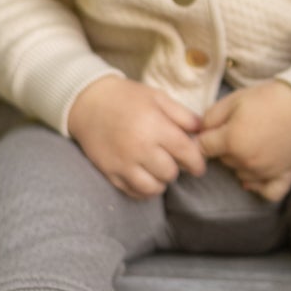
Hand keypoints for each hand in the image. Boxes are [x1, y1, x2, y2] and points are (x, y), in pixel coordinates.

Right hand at [68, 77, 205, 198]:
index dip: (197, 162)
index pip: (186, 153)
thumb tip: (203, 131)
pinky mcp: (110, 172)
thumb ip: (183, 115)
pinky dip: (143, 189)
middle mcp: (139, 148)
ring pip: (153, 188)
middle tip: (174, 161)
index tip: (198, 165)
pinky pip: (133, 192)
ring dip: (161, 182)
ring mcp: (123, 163)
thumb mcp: (158, 98)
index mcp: (155, 126)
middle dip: (177, 169)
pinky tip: (145, 177)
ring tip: (159, 170)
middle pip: (170, 173)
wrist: (88, 102)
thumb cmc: (126, 97)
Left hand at [197, 80, 290, 200]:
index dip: (206, 136)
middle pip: (222, 161)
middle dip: (224, 147)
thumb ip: (209, 118)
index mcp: (232, 141)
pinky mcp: (285, 176)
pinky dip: (259, 186)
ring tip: (253, 143)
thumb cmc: (269, 98)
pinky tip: (257, 174)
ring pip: (240, 174)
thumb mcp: (234, 99)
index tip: (214, 129)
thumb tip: (199, 133)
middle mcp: (247, 161)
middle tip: (240, 129)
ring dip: (241, 163)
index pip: (203, 147)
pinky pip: (267, 192)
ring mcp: (266, 172)